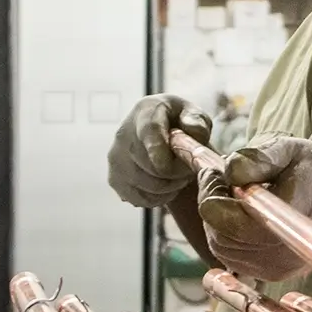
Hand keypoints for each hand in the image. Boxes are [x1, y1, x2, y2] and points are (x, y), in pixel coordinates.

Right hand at [106, 94, 209, 208]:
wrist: (160, 131)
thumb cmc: (180, 122)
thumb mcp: (194, 115)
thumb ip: (197, 121)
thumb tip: (191, 131)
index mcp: (146, 112)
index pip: (149, 132)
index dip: (158, 151)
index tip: (172, 165)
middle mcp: (123, 134)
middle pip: (154, 167)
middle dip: (179, 172)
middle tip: (189, 167)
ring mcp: (116, 158)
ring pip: (149, 186)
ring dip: (171, 187)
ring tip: (179, 174)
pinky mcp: (114, 179)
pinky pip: (140, 199)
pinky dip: (158, 199)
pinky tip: (166, 186)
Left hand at [197, 135, 311, 281]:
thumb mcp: (292, 149)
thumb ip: (259, 157)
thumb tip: (229, 171)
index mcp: (293, 209)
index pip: (233, 216)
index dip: (216, 191)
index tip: (221, 172)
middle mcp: (286, 246)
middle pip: (222, 232)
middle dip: (212, 203)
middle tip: (222, 179)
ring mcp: (277, 266)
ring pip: (221, 246)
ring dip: (216, 219)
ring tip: (233, 197)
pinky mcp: (270, 275)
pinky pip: (230, 257)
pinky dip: (226, 235)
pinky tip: (240, 216)